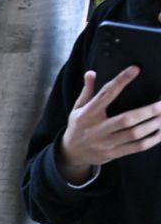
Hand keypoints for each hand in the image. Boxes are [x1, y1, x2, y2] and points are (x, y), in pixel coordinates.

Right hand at [59, 67, 160, 183]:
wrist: (71, 154)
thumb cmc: (78, 126)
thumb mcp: (77, 108)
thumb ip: (87, 91)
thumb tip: (91, 73)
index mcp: (87, 114)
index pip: (106, 95)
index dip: (121, 81)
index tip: (135, 69)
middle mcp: (96, 129)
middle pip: (126, 119)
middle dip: (148, 111)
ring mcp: (105, 143)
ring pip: (135, 134)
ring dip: (153, 124)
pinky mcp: (113, 153)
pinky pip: (137, 147)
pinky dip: (152, 140)